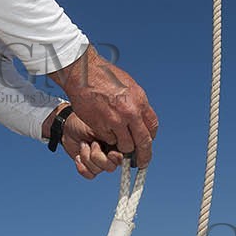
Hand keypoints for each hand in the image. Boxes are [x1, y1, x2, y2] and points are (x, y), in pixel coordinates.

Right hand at [47, 45, 158, 166]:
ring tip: (116, 138)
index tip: (147, 143)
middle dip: (143, 155)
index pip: (152, 127)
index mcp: (140, 102)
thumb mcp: (128, 86)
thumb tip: (142, 119)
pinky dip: (106, 138)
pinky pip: (108, 140)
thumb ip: (136, 104)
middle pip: (143, 142)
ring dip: (122, 145)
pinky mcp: (101, 126)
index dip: (150, 138)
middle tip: (141, 162)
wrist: (83, 73)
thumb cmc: (104, 76)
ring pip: (125, 145)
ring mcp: (116, 121)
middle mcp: (131, 113)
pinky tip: (102, 126)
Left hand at [58, 111, 127, 178]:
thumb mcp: (98, 126)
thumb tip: (116, 148)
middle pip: (110, 167)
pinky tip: (78, 156)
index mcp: (117, 143)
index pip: (123, 157)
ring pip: (97, 170)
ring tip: (83, 145)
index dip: (116, 157)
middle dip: (97, 156)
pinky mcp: (90, 167)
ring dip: (86, 156)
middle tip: (93, 143)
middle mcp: (111, 154)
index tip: (111, 152)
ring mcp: (100, 162)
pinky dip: (82, 166)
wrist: (68, 128)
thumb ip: (110, 136)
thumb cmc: (83, 123)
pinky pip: (90, 175)